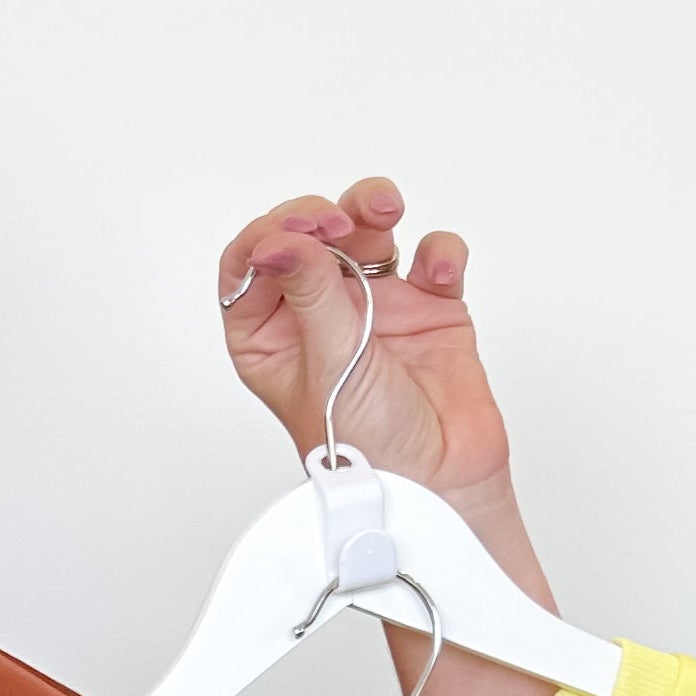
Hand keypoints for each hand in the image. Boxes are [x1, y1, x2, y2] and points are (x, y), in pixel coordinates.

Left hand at [218, 178, 513, 511]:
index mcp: (272, 335)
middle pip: (310, 235)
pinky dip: (438, 252)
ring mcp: (376, 307)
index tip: (295, 231)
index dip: (271, 234)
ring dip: (373, 208)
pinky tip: (437, 270)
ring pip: (368, 232)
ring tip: (385, 208)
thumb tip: (279, 240)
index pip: (252, 264)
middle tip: (337, 224)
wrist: (443, 487)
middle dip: (324, 216)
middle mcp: (320, 315)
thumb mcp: (327, 365)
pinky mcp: (429, 309)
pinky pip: (432, 258)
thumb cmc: (372, 451)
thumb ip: (309, 292)